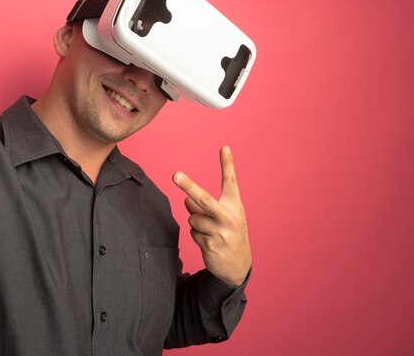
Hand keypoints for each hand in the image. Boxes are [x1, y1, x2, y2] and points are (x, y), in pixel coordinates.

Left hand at [172, 146, 251, 286]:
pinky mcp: (211, 245)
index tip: (224, 147)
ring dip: (196, 224)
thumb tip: (186, 200)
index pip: (231, 182)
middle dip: (188, 186)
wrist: (238, 267)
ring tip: (210, 233)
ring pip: (193, 218)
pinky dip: (197, 236)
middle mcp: (230, 217)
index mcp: (235, 206)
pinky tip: (209, 243)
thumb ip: (205, 206)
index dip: (227, 164)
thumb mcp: (222, 218)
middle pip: (204, 198)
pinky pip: (193, 233)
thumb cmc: (229, 234)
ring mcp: (221, 232)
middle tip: (175, 175)